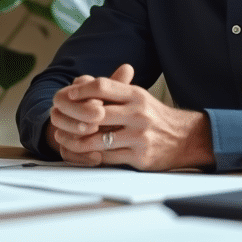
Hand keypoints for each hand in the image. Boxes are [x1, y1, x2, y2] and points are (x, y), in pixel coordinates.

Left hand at [48, 64, 213, 170]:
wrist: (186, 138)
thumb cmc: (155, 116)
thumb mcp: (138, 97)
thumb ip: (112, 91)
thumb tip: (79, 82)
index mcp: (136, 95)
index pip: (103, 86)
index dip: (81, 90)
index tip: (66, 95)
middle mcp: (138, 114)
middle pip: (95, 113)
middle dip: (72, 117)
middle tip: (56, 119)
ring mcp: (139, 136)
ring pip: (97, 140)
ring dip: (75, 141)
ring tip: (63, 139)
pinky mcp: (139, 157)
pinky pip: (107, 158)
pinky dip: (89, 156)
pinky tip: (80, 153)